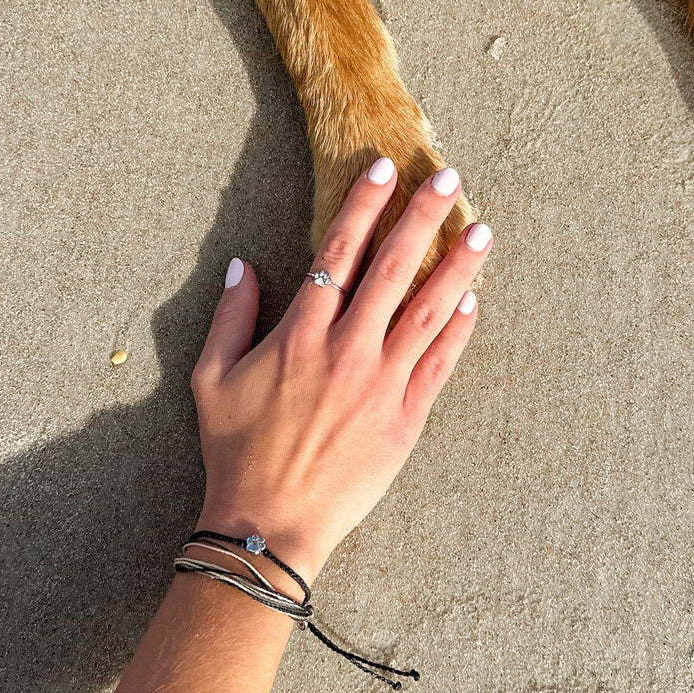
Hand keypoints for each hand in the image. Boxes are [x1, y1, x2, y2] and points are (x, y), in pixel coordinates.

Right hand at [190, 157, 491, 583]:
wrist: (270, 523)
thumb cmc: (236, 450)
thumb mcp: (211, 378)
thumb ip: (230, 316)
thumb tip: (241, 264)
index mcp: (302, 333)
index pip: (340, 251)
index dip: (364, 205)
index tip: (385, 169)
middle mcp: (348, 348)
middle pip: (394, 268)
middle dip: (423, 217)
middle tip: (449, 178)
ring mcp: (383, 382)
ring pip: (430, 310)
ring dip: (459, 265)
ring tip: (482, 229)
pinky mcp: (406, 417)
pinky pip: (440, 364)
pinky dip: (460, 330)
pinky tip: (475, 299)